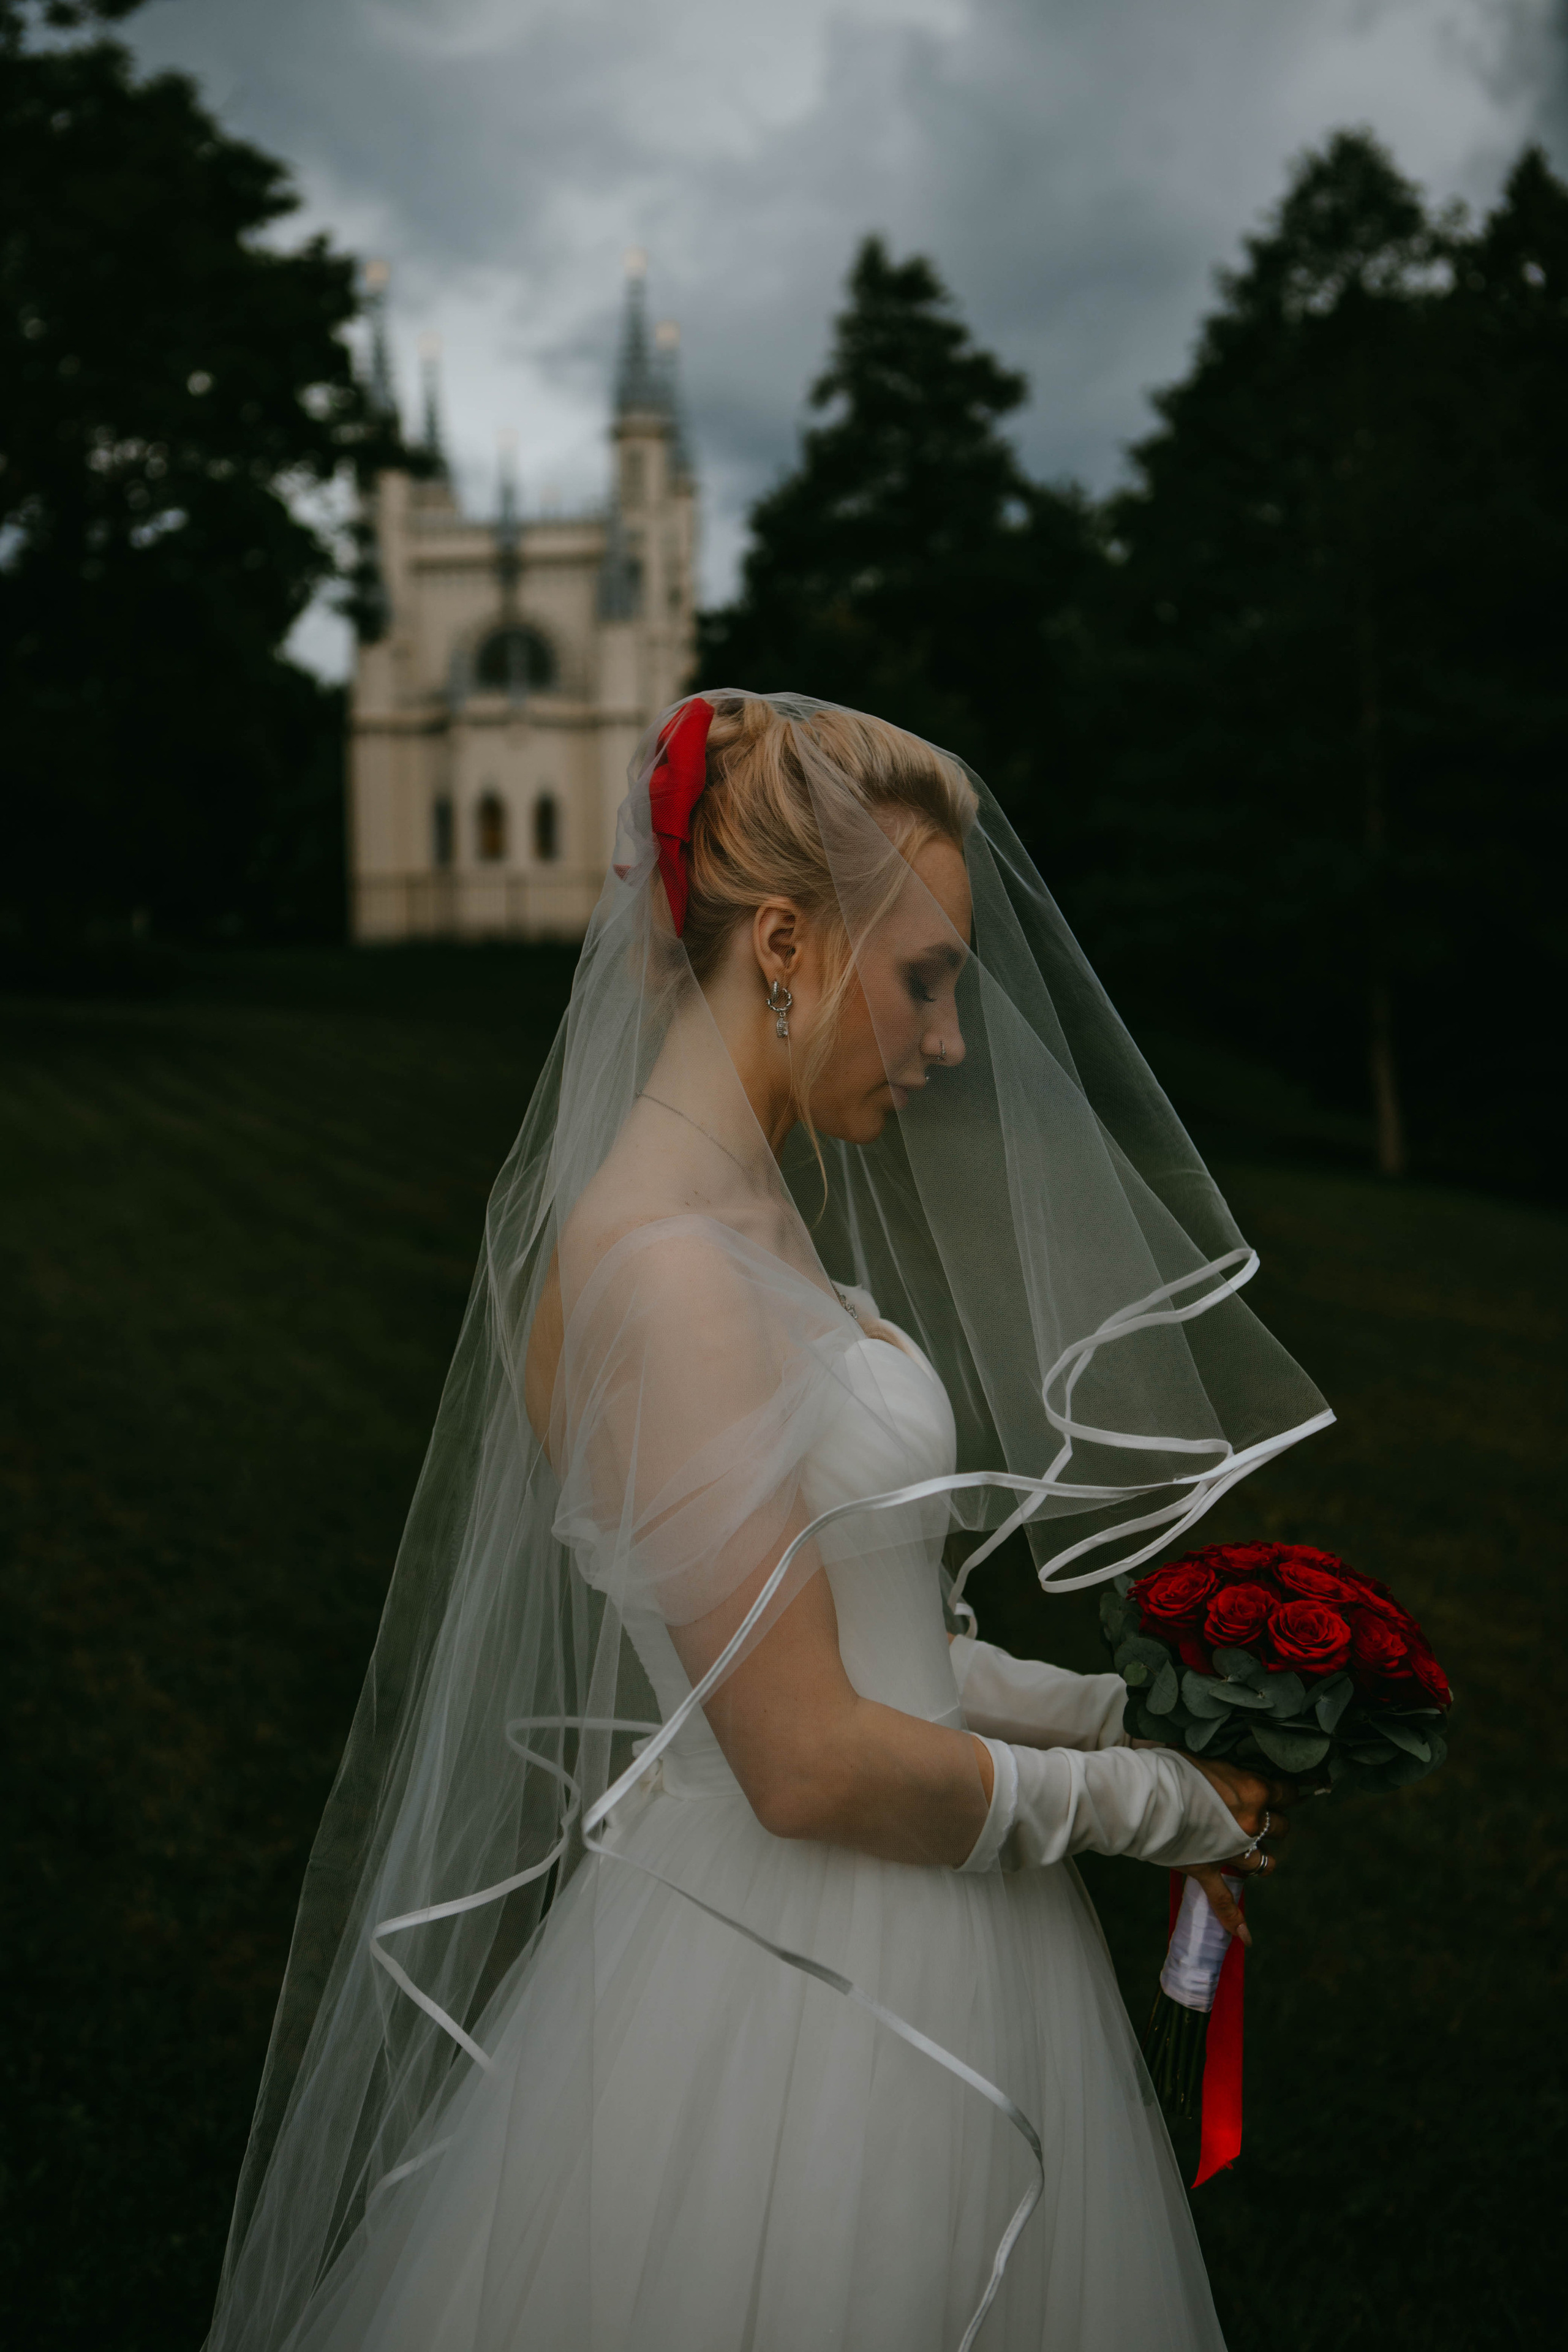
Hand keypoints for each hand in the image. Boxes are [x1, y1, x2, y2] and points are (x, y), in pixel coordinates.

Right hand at [1182, 1756, 1295, 1946]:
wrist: (1144, 1795)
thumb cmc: (1171, 1767)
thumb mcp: (1206, 1757)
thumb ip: (1225, 1766)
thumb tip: (1225, 1764)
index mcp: (1253, 1790)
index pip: (1287, 1793)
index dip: (1287, 1792)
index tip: (1285, 1791)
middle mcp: (1249, 1823)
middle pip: (1280, 1827)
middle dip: (1274, 1822)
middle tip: (1259, 1815)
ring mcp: (1231, 1851)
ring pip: (1265, 1862)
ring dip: (1265, 1859)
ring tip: (1257, 1855)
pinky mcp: (1208, 1871)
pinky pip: (1224, 1900)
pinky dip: (1233, 1919)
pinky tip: (1245, 1937)